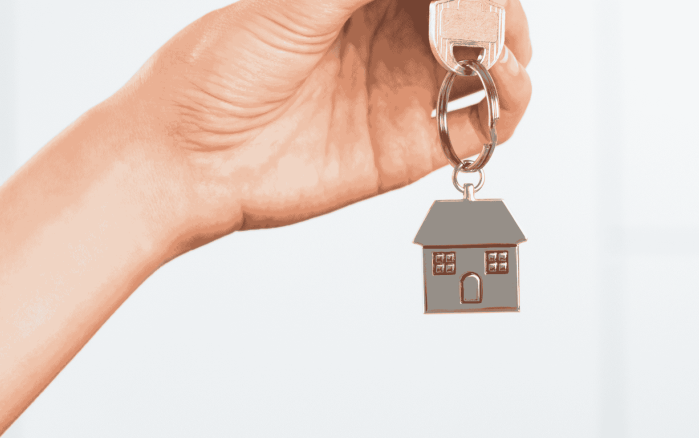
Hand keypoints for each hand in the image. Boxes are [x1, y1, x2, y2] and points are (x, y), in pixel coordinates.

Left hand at [111, 0, 532, 241]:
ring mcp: (406, 91)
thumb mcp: (294, 6)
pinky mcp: (412, 146)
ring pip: (492, 64)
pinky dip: (509, 105)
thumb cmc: (215, 75)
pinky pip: (483, 125)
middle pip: (475, 14)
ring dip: (512, 50)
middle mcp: (392, 38)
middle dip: (495, 9)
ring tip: (495, 51)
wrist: (187, 161)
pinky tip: (498, 88)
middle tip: (486, 15)